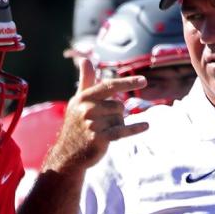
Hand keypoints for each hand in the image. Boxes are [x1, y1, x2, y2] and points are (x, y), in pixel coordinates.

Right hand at [45, 58, 148, 173]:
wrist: (68, 154)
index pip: (109, 86)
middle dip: (116, 114)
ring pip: (120, 119)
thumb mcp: (78, 101)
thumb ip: (86, 80)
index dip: (127, 83)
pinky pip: (122, 131)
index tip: (144, 81)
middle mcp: (87, 109)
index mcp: (83, 98)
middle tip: (102, 124)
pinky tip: (146, 126)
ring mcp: (92, 125)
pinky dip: (135, 129)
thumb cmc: (76, 125)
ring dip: (117, 125)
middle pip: (118, 106)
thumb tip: (85, 59)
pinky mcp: (99, 139)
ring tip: (103, 132)